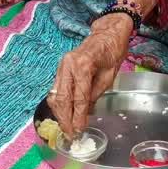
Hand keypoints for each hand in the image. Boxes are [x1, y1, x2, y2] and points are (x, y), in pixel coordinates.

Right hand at [48, 14, 132, 135]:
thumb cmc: (112, 52)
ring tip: (66, 128)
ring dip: (59, 114)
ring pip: (55, 95)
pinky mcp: (60, 68)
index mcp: (83, 65)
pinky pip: (55, 90)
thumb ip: (95, 94)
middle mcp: (68, 65)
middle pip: (62, 98)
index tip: (79, 131)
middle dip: (65, 119)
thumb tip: (85, 113)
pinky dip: (58, 104)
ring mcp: (62, 66)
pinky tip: (63, 115)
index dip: (78, 117)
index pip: (79, 98)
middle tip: (70, 135)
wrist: (107, 34)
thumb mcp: (109, 76)